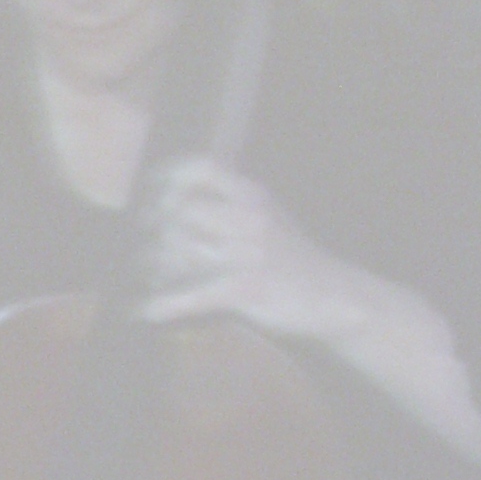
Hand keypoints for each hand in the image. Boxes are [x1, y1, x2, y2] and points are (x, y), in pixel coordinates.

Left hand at [140, 158, 367, 340]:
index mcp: (252, 195)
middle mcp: (248, 217)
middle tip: (145, 250)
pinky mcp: (245, 289)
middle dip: (154, 234)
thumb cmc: (292, 259)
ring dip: (153, 269)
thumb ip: (228, 203)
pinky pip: (190, 295)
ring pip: (178, 252)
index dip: (168, 177)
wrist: (335, 297)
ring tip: (148, 278)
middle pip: (178, 214)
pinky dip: (162, 306)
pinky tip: (146, 311)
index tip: (150, 194)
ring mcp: (247, 253)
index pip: (201, 168)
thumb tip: (170, 201)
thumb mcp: (267, 216)